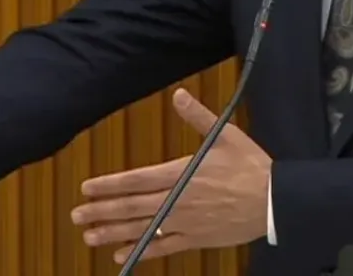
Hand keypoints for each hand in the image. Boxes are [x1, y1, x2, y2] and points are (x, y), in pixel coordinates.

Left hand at [71, 88, 271, 263]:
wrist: (275, 202)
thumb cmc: (251, 166)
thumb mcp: (226, 135)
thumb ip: (198, 117)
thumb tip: (178, 95)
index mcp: (182, 173)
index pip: (137, 180)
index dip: (109, 185)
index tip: (87, 188)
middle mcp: (178, 200)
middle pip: (133, 207)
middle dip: (102, 211)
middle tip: (76, 216)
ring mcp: (185, 223)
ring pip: (142, 230)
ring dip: (114, 233)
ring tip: (89, 236)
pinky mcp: (196, 239)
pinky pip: (164, 248)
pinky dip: (142, 252)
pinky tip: (122, 256)